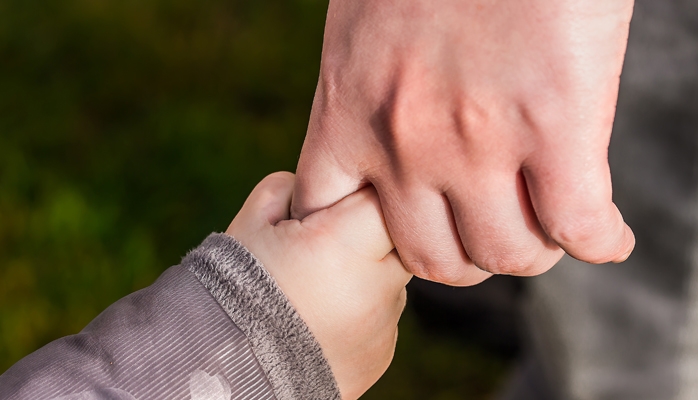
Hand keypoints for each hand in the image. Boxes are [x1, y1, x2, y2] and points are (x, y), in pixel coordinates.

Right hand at [227, 172, 411, 399]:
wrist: (227, 371)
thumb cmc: (233, 290)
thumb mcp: (251, 223)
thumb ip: (291, 189)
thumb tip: (319, 187)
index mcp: (343, 244)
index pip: (383, 197)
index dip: (359, 194)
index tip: (335, 206)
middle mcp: (375, 285)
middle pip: (398, 238)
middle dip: (368, 233)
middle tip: (326, 245)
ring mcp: (383, 324)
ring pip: (392, 278)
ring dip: (366, 273)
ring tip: (316, 288)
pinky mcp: (382, 352)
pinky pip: (383, 314)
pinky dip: (361, 309)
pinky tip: (320, 317)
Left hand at [292, 0, 635, 285]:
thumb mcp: (363, 33)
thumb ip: (369, 96)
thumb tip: (398, 144)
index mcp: (349, 112)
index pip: (329, 221)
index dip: (368, 242)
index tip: (404, 228)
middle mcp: (404, 142)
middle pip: (431, 259)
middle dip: (465, 255)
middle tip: (492, 230)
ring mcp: (477, 141)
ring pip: (504, 255)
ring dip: (531, 251)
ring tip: (548, 229)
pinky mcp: (554, 125)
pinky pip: (579, 227)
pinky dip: (600, 242)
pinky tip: (607, 234)